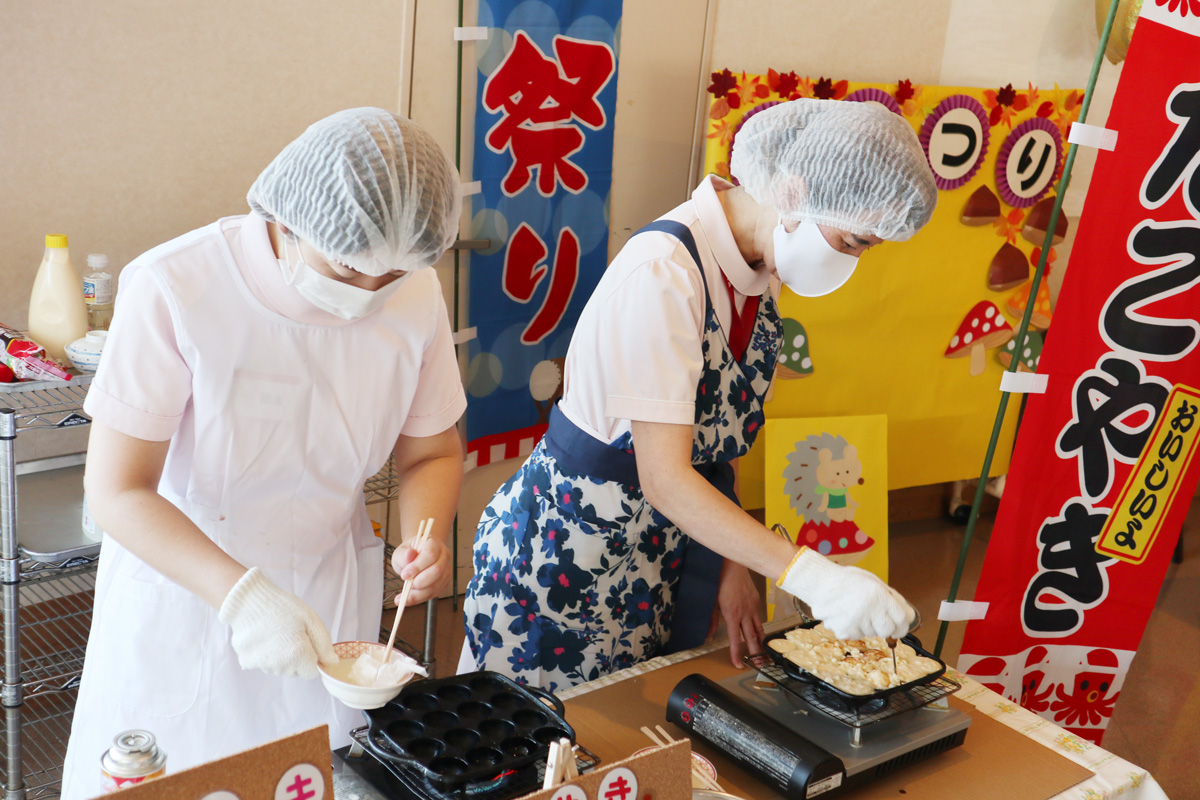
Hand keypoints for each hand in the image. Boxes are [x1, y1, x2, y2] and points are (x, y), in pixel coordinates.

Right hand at [218, 567, 336, 678]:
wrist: (248, 600)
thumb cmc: (282, 607)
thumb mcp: (310, 619)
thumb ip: (323, 644)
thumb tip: (332, 662)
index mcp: (297, 655)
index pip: (311, 672)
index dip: (311, 658)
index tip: (306, 642)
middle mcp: (279, 666)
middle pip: (294, 671)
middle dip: (296, 658)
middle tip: (290, 635)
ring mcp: (262, 665)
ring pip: (278, 668)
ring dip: (280, 657)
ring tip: (275, 634)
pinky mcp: (247, 662)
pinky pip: (262, 663)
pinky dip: (264, 654)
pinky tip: (262, 637)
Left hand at [390, 535, 451, 605]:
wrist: (417, 557)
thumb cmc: (409, 554)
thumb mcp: (400, 552)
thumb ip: (403, 555)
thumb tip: (409, 555)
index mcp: (434, 543)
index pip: (430, 554)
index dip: (418, 566)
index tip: (404, 575)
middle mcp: (444, 556)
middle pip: (437, 571)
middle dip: (420, 581)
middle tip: (406, 584)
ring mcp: (446, 570)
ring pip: (435, 585)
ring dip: (418, 593)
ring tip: (404, 594)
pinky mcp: (444, 582)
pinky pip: (434, 593)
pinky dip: (420, 598)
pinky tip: (410, 597)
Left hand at [709, 560, 764, 667]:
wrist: (733, 566)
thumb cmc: (720, 582)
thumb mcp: (712, 603)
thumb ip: (712, 621)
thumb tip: (709, 636)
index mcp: (732, 615)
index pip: (735, 640)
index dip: (736, 654)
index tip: (739, 664)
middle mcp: (745, 614)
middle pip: (751, 638)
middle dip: (755, 654)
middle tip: (759, 666)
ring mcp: (753, 608)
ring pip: (759, 629)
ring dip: (761, 643)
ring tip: (764, 655)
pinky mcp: (757, 601)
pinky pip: (759, 618)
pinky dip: (760, 628)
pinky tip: (760, 634)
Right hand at [779, 548, 913, 639]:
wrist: (819, 583)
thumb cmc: (848, 581)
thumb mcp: (875, 583)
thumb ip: (893, 600)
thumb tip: (908, 617)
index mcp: (879, 596)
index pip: (902, 620)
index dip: (902, 624)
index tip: (899, 625)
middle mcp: (869, 611)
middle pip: (887, 630)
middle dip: (884, 625)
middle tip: (874, 615)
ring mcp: (857, 624)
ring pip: (871, 633)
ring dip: (867, 625)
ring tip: (854, 610)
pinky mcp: (845, 632)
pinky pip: (856, 635)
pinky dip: (853, 627)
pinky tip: (846, 615)